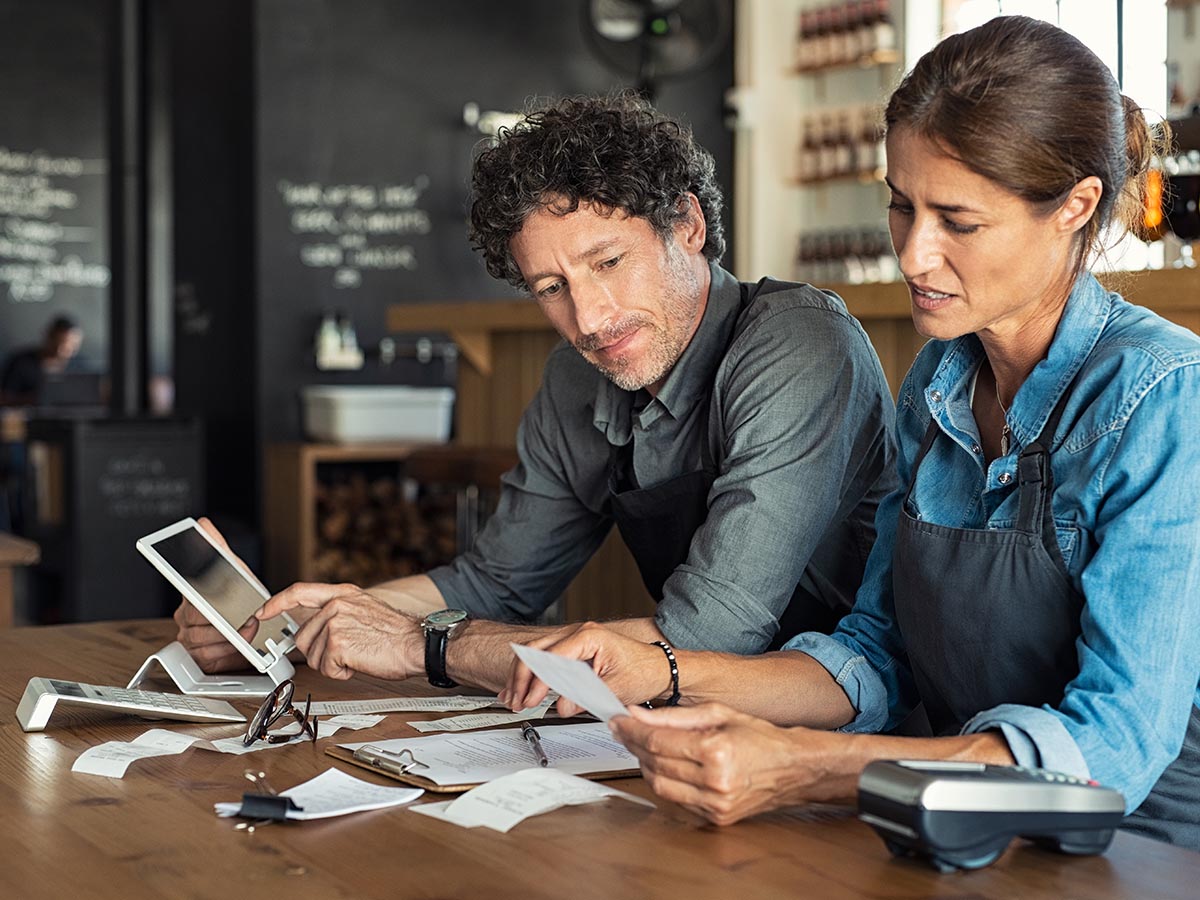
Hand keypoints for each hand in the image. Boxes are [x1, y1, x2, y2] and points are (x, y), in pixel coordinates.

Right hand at [172, 517, 269, 672]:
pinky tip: (237, 645)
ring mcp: (189, 637)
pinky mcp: (198, 656)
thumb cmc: (240, 595)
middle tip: (246, 618)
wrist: (254, 622)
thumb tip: (202, 524)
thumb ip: (217, 547)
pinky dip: (225, 652)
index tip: (209, 607)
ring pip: (200, 640)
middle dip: (224, 621)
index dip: (200, 602)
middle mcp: (185, 616)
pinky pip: (205, 657)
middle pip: (197, 621)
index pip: (188, 596)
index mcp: (190, 595)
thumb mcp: (233, 569)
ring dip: (228, 638)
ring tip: (246, 630)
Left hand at [256, 582, 424, 680]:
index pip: (299, 592)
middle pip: (303, 637)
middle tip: (347, 652)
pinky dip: (342, 673)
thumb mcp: (364, 610)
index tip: (262, 612)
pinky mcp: (337, 644)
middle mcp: (336, 605)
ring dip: (334, 664)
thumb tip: (313, 629)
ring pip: (314, 656)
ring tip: (359, 655)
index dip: (276, 603)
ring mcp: (335, 623)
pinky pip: (326, 669)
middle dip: (320, 653)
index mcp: (343, 594)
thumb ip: (337, 613)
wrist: (418, 644)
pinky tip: (360, 662)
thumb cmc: (397, 634)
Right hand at [501, 621, 669, 715]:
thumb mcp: (616, 688)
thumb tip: (561, 706)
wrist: (659, 668)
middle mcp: (578, 633)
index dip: (537, 681)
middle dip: (521, 678)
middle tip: (516, 701)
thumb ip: (586, 697)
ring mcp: (574, 640)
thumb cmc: (644, 671)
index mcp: (588, 636)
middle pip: (535, 650)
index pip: (551, 658)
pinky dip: (531, 674)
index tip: (530, 701)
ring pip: (535, 653)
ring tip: (513, 698)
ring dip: (522, 676)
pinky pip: (544, 658)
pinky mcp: (573, 650)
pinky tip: (520, 689)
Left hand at [610, 703, 832, 825]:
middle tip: (624, 730)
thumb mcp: (718, 713)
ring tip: (642, 746)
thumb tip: (638, 714)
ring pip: (660, 786)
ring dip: (645, 765)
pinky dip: (664, 782)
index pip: (658, 741)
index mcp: (716, 750)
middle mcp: (715, 781)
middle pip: (655, 763)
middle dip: (634, 745)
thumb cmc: (760, 737)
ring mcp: (715, 804)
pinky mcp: (715, 818)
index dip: (632, 730)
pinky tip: (663, 766)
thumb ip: (673, 715)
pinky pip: (676, 800)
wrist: (793, 768)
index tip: (618, 721)